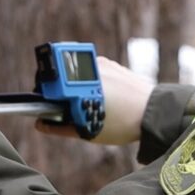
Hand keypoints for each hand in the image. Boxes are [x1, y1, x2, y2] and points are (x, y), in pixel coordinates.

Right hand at [35, 56, 152, 144]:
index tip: (49, 106)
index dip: (45, 94)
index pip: (49, 81)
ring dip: (76, 86)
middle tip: (70, 108)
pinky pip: (92, 71)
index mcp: (78, 82)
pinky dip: (91, 82)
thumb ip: (60, 127)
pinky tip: (102, 98)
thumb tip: (40, 124)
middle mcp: (87, 67)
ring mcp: (100, 63)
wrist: (155, 112)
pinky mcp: (111, 63)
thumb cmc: (121, 124)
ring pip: (76, 73)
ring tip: (90, 104)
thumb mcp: (88, 130)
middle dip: (61, 91)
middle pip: (61, 75)